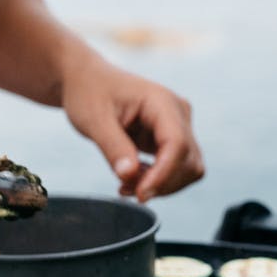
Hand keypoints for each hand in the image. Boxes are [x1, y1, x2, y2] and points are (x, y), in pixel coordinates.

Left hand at [60, 52, 204, 202]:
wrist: (87, 82)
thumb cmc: (89, 93)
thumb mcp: (93, 120)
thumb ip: (113, 147)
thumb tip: (129, 175)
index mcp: (161, 101)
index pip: (177, 144)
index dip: (163, 174)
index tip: (140, 195)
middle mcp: (178, 113)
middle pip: (188, 160)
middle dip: (160, 183)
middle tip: (124, 188)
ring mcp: (178, 126)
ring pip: (188, 169)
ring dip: (161, 185)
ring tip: (126, 184)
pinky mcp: (172, 138)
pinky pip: (177, 168)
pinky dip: (158, 181)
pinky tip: (131, 179)